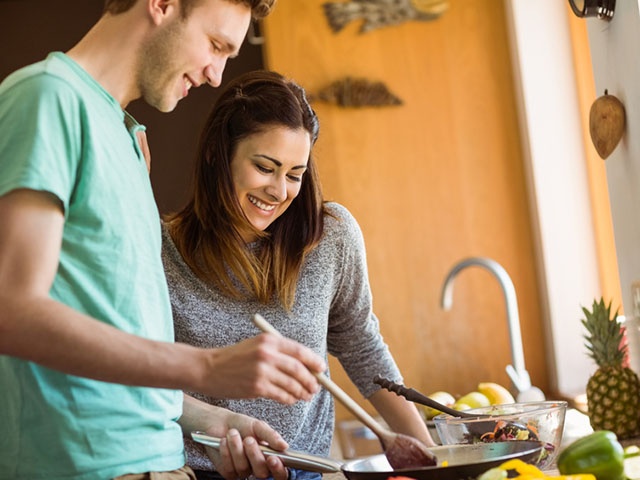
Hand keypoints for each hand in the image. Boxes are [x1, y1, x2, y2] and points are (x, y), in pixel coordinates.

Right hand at [198, 333, 325, 403]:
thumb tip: (305, 365)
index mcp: (268, 340)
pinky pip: (281, 395)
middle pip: (298, 369)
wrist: (209, 368)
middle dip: (310, 380)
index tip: (321, 369)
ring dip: (302, 392)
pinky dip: (289, 399)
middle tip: (315, 387)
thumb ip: (278, 352)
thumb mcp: (256, 346)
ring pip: (291, 384)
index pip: (299, 351)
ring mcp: (262, 371)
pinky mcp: (256, 387)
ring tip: (306, 395)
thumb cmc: (234, 358)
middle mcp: (267, 354)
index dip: (313, 361)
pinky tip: (291, 400)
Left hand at [209, 429, 288, 479]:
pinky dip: (226, 452)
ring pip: (244, 468)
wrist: (220, 422)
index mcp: (270, 456)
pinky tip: (224, 441)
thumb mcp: (258, 426)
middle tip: (248, 439)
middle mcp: (258, 467)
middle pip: (262, 472)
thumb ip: (271, 436)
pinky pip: (230, 468)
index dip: (278, 469)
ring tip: (233, 433)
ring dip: (237, 448)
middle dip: (254, 455)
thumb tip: (284, 446)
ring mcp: (243, 471)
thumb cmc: (241, 425)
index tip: (272, 458)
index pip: (280, 472)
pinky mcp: (228, 472)